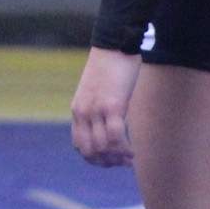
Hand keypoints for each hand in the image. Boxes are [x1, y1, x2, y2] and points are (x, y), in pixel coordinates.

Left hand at [71, 48, 142, 167]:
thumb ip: (96, 109)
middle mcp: (82, 113)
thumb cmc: (110, 67)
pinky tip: (132, 151)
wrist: (115, 45)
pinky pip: (115, 137)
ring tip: (129, 158)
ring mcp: (95, 110)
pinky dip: (124, 149)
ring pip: (102, 148)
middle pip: (88, 151)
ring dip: (116, 158)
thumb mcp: (96, 91)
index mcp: (77, 110)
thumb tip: (106, 123)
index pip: (79, 145)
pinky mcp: (111, 106)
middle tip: (122, 162)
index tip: (110, 161)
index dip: (94, 158)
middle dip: (106, 162)